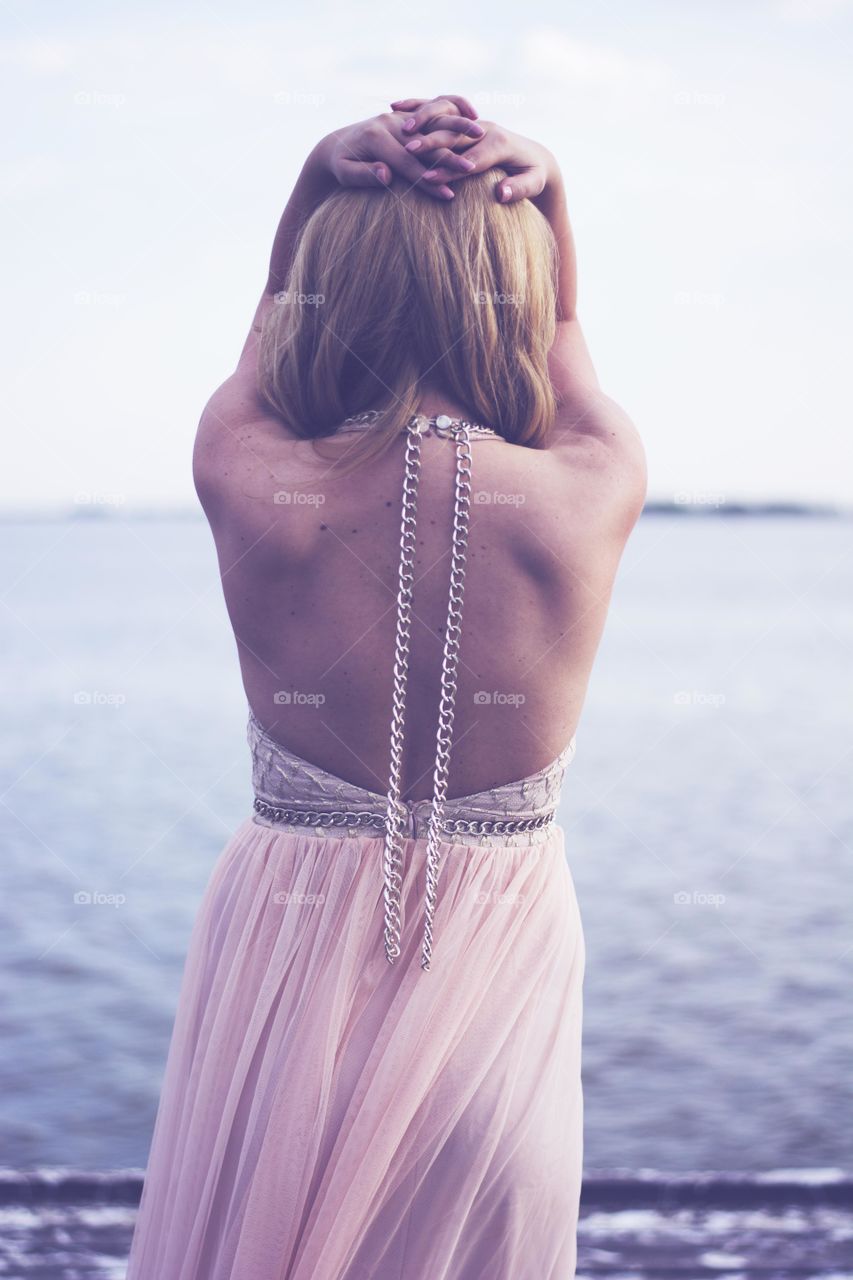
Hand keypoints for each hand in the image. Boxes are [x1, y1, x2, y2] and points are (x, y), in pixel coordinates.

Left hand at [321, 99, 482, 200]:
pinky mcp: (406, 116)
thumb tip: (386, 174)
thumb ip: (364, 175)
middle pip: (425, 141)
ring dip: (458, 128)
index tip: (448, 196)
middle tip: (472, 169)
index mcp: (376, 136)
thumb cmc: (340, 165)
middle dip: (449, 156)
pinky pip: (433, 112)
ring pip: (433, 121)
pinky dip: (453, 113)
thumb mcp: (345, 173)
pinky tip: (472, 118)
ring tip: (481, 137)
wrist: (337, 144)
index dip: (428, 181)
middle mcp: (390, 122)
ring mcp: (399, 116)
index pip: (407, 163)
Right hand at [394, 116, 556, 204]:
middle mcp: (485, 128)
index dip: (450, 169)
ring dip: (422, 122)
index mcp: (499, 144)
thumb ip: (519, 189)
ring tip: (402, 131)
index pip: (470, 159)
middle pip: (453, 135)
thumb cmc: (534, 174)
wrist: (535, 156)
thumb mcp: (533, 183)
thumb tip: (502, 193)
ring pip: (443, 117)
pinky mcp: (464, 121)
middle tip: (408, 151)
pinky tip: (397, 107)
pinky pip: (438, 108)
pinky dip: (417, 106)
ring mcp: (473, 121)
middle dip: (431, 143)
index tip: (429, 178)